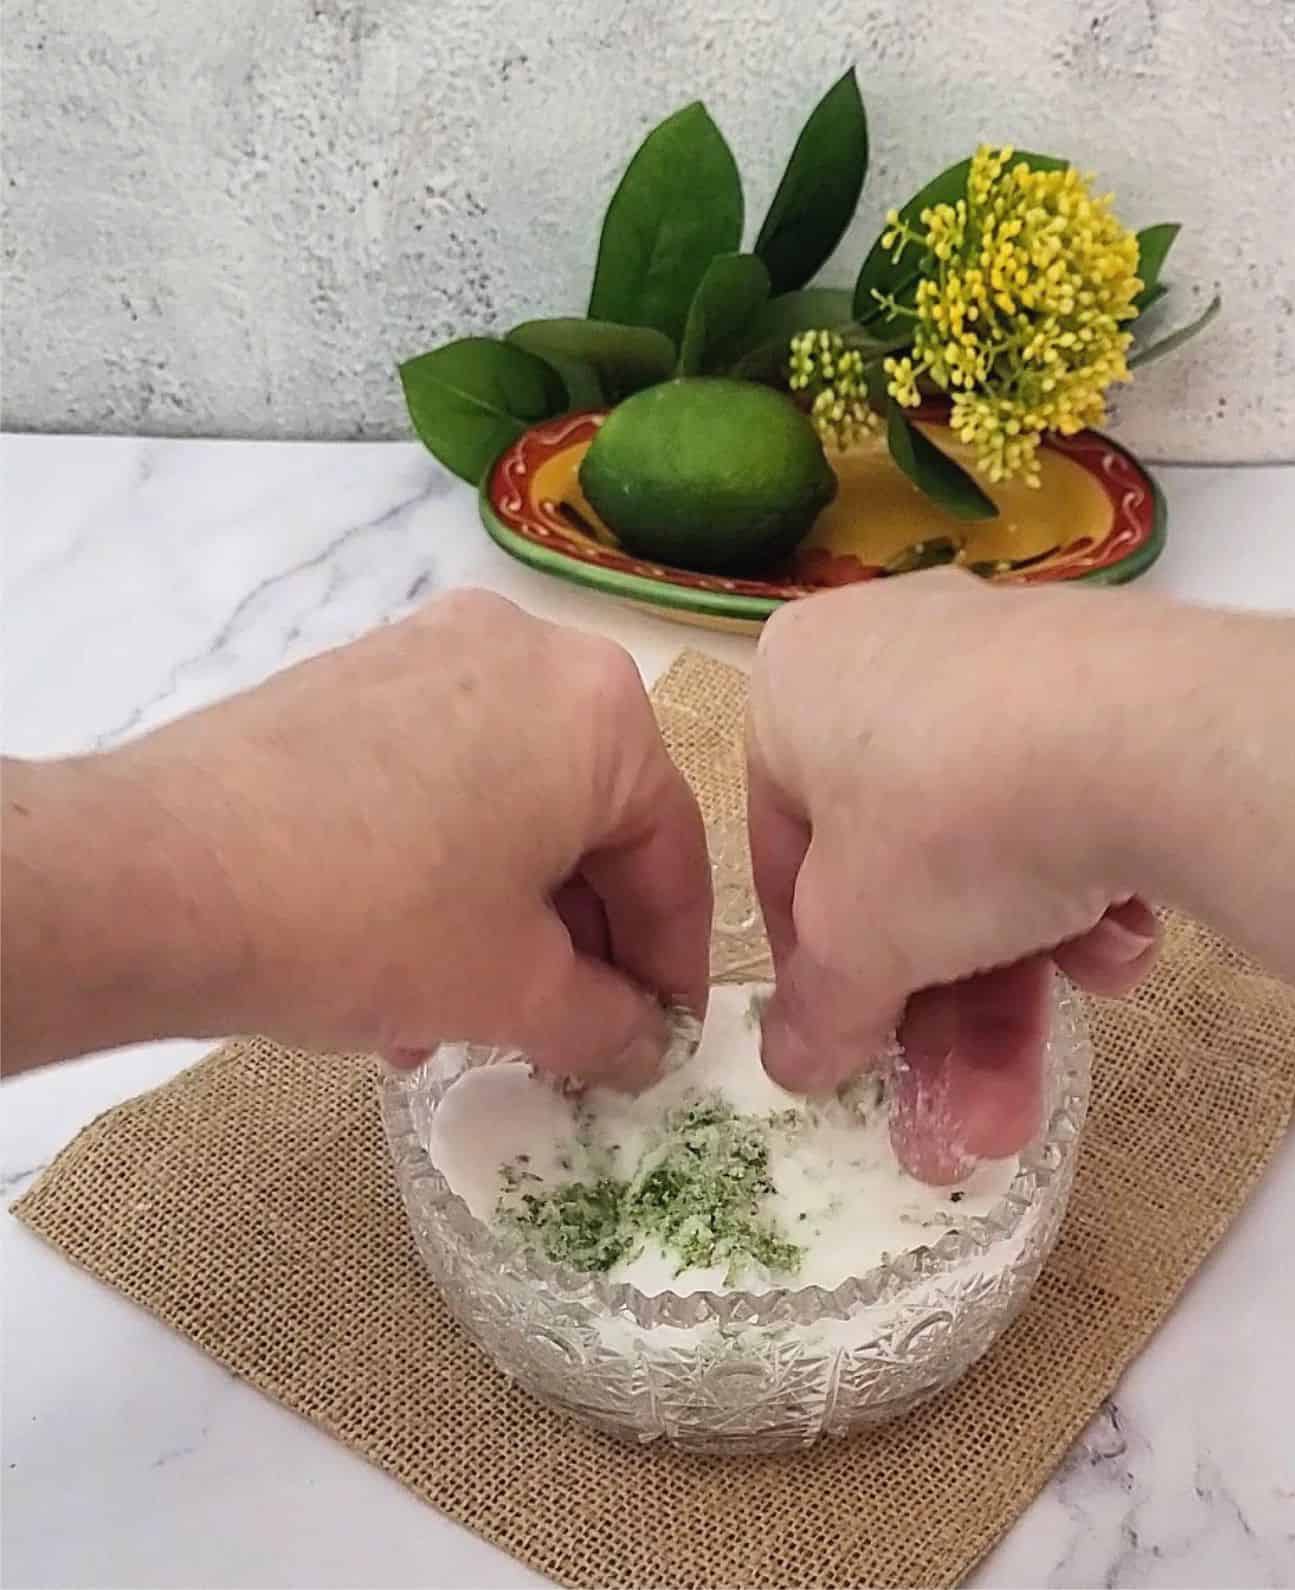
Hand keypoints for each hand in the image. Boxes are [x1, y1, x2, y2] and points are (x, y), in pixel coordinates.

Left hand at [2, 591, 711, 1082]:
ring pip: (509, 806)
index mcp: (600, 708)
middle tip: (570, 1036)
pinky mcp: (353, 678)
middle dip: (579, 945)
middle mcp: (527, 652)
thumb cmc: (375, 920)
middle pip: (588, 823)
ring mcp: (430, 653)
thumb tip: (643, 1046)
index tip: (666, 1037)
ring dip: (507, 922)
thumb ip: (607, 1023)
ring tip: (470, 1022)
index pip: (671, 851)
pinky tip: (405, 966)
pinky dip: (446, 871)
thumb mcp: (514, 989)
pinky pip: (440, 780)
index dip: (675, 962)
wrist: (156, 874)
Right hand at [748, 569, 1158, 1180]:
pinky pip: (1069, 802)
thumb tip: (793, 1062)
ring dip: (1010, 984)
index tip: (853, 1049)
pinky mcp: (1115, 684)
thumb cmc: (941, 820)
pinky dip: (1083, 891)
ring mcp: (1011, 662)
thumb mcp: (856, 943)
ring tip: (1033, 1091)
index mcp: (797, 681)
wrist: (1150, 732)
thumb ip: (818, 1009)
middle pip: (900, 865)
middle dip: (937, 1009)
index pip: (782, 848)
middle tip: (960, 1116)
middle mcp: (895, 649)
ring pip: (989, 848)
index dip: (816, 969)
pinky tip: (1119, 948)